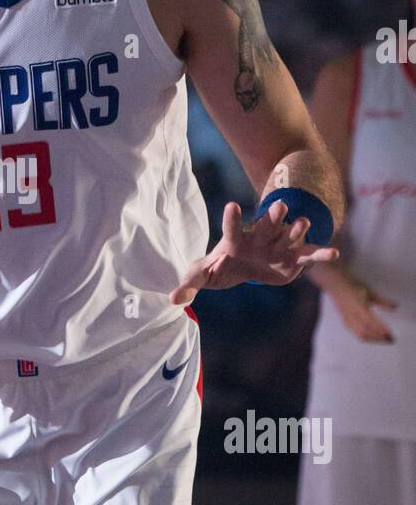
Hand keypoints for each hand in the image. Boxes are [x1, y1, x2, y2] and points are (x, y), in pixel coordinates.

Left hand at [169, 199, 339, 304]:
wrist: (245, 265)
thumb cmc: (221, 266)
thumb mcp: (203, 274)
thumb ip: (190, 283)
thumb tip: (172, 299)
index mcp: (235, 240)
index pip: (232, 227)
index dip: (232, 218)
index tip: (231, 205)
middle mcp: (258, 238)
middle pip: (266, 225)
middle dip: (272, 216)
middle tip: (278, 206)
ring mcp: (277, 247)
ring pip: (288, 235)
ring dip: (295, 230)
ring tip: (302, 224)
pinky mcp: (293, 260)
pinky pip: (307, 255)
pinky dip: (320, 254)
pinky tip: (333, 253)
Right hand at [331, 277, 396, 342]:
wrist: (336, 287)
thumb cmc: (354, 287)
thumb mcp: (370, 292)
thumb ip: (382, 301)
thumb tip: (395, 307)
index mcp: (358, 306)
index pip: (370, 321)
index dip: (380, 328)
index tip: (390, 333)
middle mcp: (351, 315)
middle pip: (365, 331)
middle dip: (378, 337)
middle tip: (390, 339)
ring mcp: (347, 321)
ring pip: (360, 335)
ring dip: (373, 339)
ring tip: (384, 339)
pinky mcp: (345, 324)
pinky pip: (356, 334)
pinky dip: (367, 338)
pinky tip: (374, 338)